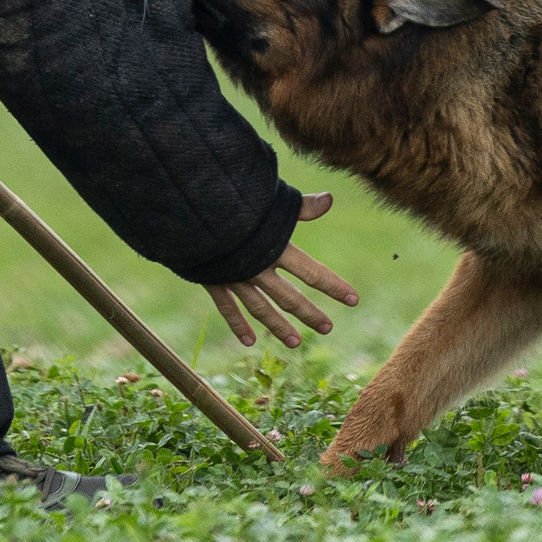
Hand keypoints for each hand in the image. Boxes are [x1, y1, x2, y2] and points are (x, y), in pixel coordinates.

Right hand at [206, 191, 359, 347]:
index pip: (312, 272)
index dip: (334, 286)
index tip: (353, 300)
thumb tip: (330, 200)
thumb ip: (300, 206)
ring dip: (279, 326)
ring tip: (295, 343)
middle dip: (310, 313)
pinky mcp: (213, 280)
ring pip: (262, 309)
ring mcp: (235, 278)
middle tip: (328, 328)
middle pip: (290, 297)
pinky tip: (248, 342)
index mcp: (276, 248)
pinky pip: (228, 307)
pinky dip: (238, 324)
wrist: (187, 209)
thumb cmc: (231, 198)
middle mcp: (258, 269)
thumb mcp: (269, 198)